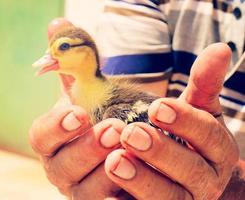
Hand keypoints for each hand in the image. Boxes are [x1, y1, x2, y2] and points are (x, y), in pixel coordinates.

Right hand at [29, 18, 131, 198]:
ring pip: (89, 191)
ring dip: (109, 172)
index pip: (43, 137)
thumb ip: (79, 64)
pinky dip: (126, 192)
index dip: (57, 127)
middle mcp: (66, 167)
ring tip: (130, 151)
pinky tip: (143, 179)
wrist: (133, 143)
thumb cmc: (108, 113)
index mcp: (58, 141)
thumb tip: (58, 26)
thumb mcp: (95, 91)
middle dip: (87, 148)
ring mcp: (86, 190)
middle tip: (114, 129)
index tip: (80, 113)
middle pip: (64, 166)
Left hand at [104, 43, 239, 199]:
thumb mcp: (194, 108)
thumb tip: (220, 49)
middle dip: (161, 152)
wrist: (179, 168)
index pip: (209, 136)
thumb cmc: (184, 134)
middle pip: (190, 172)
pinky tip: (107, 193)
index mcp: (216, 151)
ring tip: (114, 161)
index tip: (157, 107)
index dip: (186, 121)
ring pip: (167, 198)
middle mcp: (205, 180)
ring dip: (141, 180)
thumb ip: (203, 84)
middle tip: (131, 134)